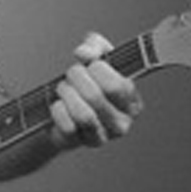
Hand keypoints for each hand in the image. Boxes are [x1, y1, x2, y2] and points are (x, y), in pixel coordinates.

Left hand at [50, 33, 142, 149]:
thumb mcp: (94, 58)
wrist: (62, 113)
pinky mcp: (81, 144)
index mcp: (132, 101)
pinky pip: (68, 125)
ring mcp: (103, 137)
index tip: (90, 65)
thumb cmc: (84, 85)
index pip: (118, 85)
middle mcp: (122, 123)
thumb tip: (85, 53)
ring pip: (83, 114)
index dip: (98, 69)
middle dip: (77, 78)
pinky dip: (58, 110)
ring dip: (66, 94)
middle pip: (96, 96)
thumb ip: (95, 46)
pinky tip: (59, 105)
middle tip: (72, 75)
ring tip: (64, 89)